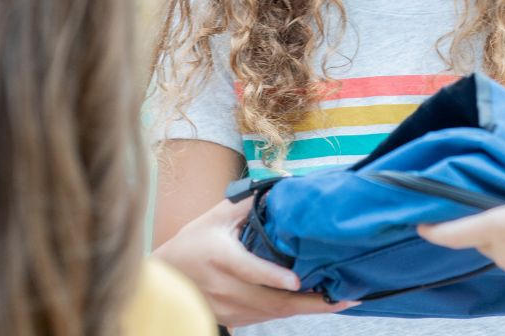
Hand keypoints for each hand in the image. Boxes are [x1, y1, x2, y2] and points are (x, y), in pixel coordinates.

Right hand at [152, 196, 357, 326]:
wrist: (162, 277)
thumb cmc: (193, 241)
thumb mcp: (216, 216)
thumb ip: (247, 202)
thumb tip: (281, 186)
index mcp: (221, 257)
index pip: (249, 270)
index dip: (273, 277)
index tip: (297, 281)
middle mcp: (224, 287)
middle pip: (269, 302)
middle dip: (308, 303)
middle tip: (342, 298)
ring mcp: (227, 306)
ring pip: (270, 314)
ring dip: (304, 310)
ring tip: (338, 301)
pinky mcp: (231, 317)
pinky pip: (265, 319)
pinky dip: (290, 313)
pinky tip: (314, 305)